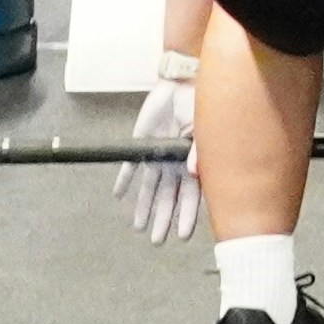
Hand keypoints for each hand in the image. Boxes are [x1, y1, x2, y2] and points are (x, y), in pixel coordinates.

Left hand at [121, 53, 199, 243]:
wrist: (181, 83)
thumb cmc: (199, 105)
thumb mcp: (205, 128)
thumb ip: (200, 150)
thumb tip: (195, 173)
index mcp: (193, 163)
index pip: (190, 197)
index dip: (186, 216)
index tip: (181, 235)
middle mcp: (175, 165)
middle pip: (168, 198)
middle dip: (162, 219)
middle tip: (156, 240)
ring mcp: (158, 156)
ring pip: (149, 188)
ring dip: (144, 207)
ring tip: (138, 227)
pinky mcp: (141, 146)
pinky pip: (131, 166)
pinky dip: (124, 181)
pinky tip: (118, 195)